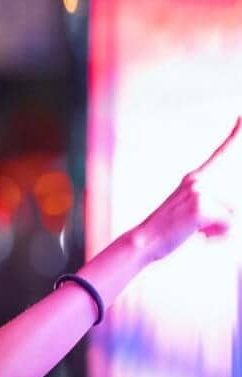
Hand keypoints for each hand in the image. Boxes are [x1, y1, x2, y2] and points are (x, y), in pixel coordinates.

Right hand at [133, 117, 241, 262]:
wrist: (143, 241)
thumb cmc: (168, 231)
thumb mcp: (191, 213)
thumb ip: (212, 206)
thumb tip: (233, 214)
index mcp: (194, 178)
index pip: (221, 153)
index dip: (235, 135)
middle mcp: (197, 180)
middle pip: (234, 202)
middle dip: (225, 222)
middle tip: (197, 230)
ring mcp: (198, 191)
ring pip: (232, 214)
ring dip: (219, 230)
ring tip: (194, 232)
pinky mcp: (200, 206)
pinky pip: (227, 224)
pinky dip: (216, 236)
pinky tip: (196, 235)